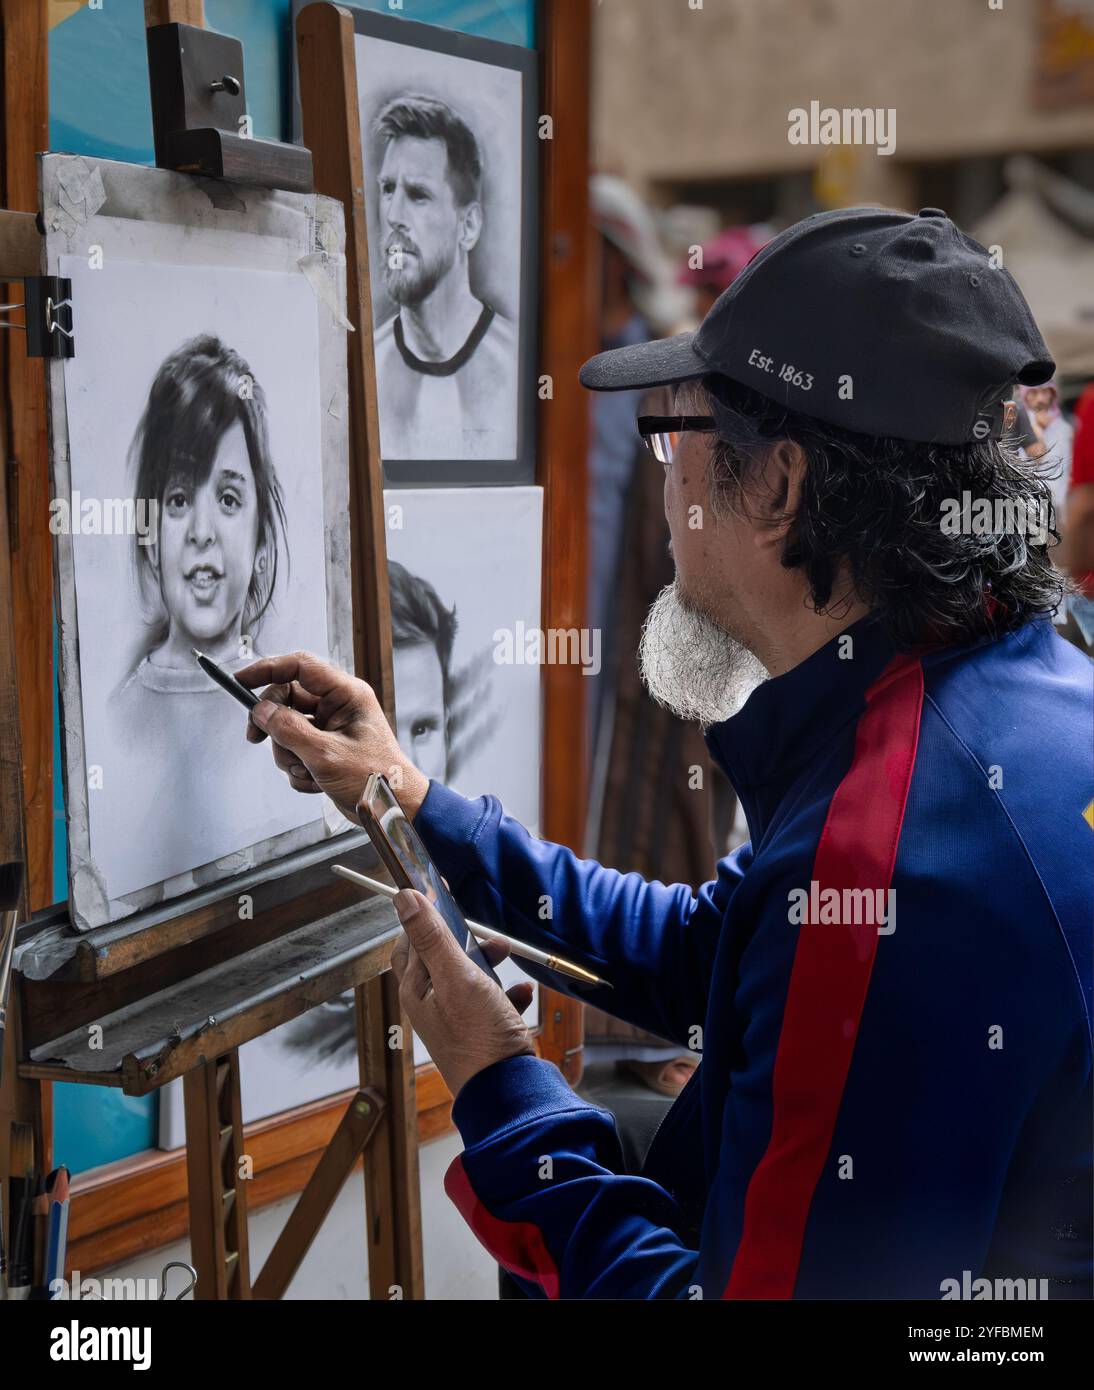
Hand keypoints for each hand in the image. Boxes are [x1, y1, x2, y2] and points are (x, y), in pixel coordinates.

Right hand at [237, 651, 429, 823]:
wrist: (393, 810)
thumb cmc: (376, 779)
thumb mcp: (326, 754)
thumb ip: (289, 729)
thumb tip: (261, 711)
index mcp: (347, 695)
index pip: (300, 667)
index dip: (267, 669)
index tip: (240, 680)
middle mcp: (339, 706)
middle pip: (286, 699)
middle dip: (273, 725)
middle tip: (256, 738)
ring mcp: (331, 727)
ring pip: (287, 728)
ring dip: (288, 754)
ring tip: (307, 771)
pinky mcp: (324, 747)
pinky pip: (295, 750)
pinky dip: (298, 768)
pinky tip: (315, 781)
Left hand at [390, 889, 535, 1098]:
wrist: (507, 1092)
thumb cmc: (479, 1036)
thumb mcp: (457, 977)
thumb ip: (432, 938)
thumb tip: (404, 899)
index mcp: (416, 992)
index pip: (408, 944)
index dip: (424, 919)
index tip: (444, 898)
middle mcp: (431, 1006)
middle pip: (441, 959)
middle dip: (464, 940)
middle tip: (485, 933)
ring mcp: (456, 1021)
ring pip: (469, 978)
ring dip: (489, 963)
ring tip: (508, 956)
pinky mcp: (480, 1034)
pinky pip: (492, 1003)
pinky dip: (506, 993)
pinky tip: (522, 993)